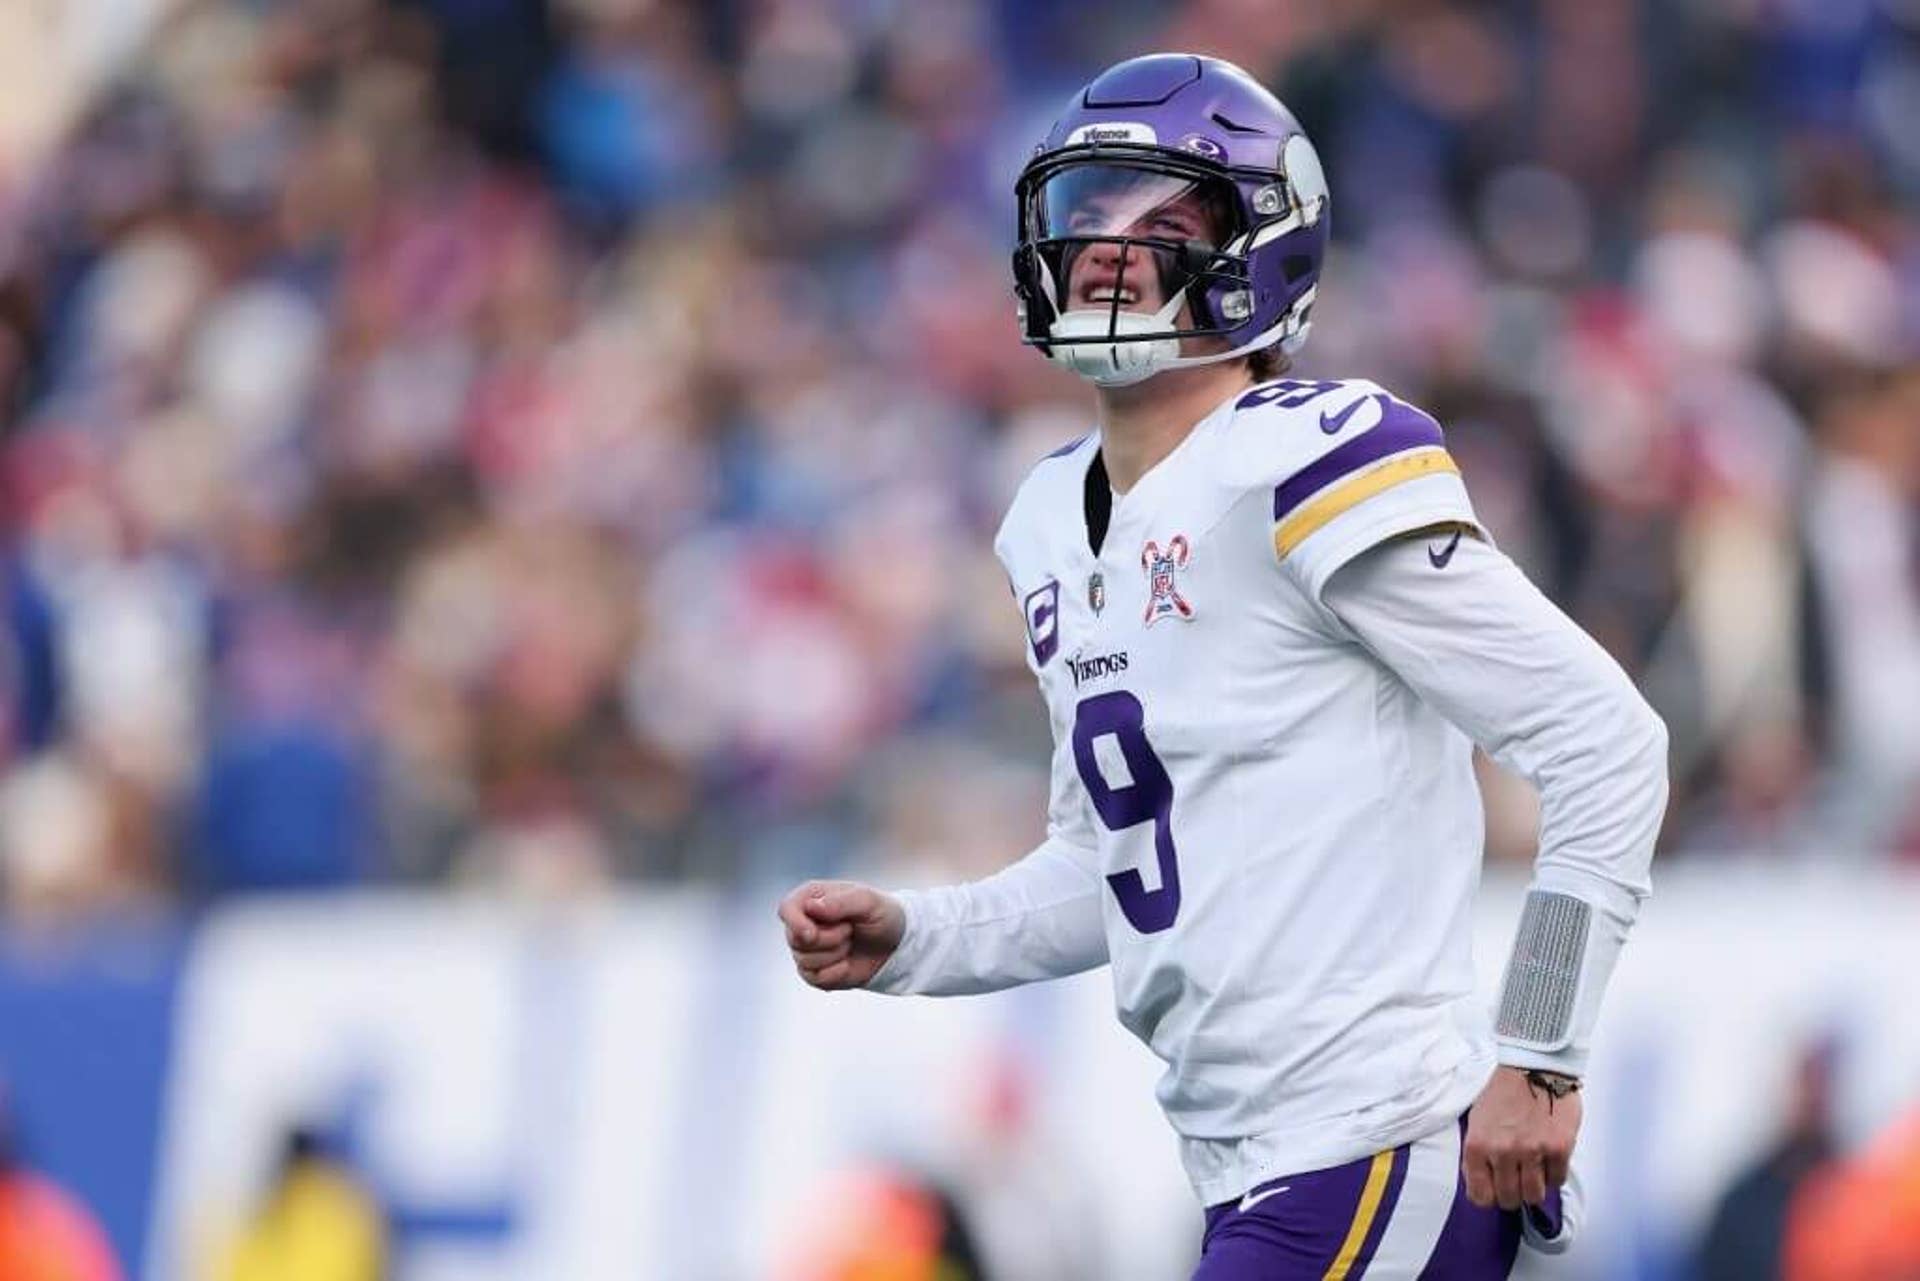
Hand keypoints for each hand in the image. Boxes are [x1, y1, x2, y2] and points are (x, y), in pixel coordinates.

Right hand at [775, 880, 905, 989]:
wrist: (895, 944)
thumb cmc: (881, 914)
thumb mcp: (868, 901)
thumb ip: (840, 902)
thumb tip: (811, 908)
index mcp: (812, 897)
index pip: (786, 908)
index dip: (794, 922)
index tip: (811, 933)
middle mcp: (804, 921)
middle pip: (795, 939)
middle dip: (828, 939)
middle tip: (850, 930)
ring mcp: (807, 948)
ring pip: (804, 961)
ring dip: (835, 955)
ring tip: (850, 943)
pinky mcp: (814, 971)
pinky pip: (815, 979)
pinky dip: (836, 974)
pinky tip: (848, 964)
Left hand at [1463, 1067, 1581, 1210]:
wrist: (1533, 1065)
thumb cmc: (1502, 1091)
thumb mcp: (1476, 1120)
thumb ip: (1479, 1153)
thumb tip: (1484, 1182)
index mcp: (1477, 1145)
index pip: (1480, 1196)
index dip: (1489, 1196)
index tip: (1495, 1189)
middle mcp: (1503, 1152)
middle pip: (1509, 1200)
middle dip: (1512, 1193)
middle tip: (1516, 1180)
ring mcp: (1532, 1151)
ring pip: (1534, 1196)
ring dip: (1534, 1187)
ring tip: (1533, 1171)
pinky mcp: (1559, 1148)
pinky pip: (1557, 1180)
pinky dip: (1553, 1174)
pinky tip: (1548, 1159)